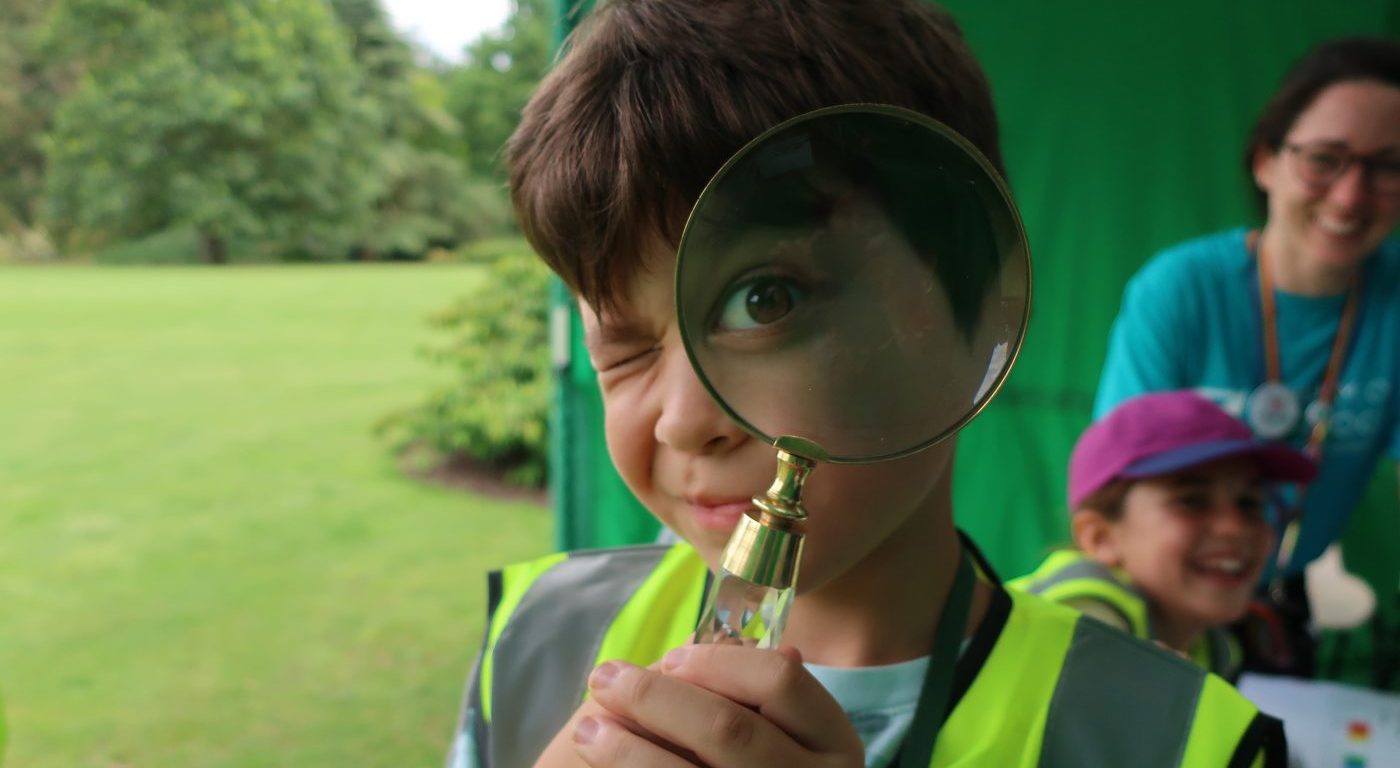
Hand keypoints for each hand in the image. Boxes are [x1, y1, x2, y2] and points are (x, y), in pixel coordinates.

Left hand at [568, 644, 863, 766]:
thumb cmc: (745, 758)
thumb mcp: (763, 723)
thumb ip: (742, 688)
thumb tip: (714, 643)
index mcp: (833, 742)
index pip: (781, 681)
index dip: (719, 661)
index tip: (669, 658)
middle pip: (729, 728)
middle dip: (655, 698)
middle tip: (605, 679)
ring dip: (627, 749)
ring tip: (588, 729)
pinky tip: (599, 759)